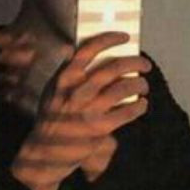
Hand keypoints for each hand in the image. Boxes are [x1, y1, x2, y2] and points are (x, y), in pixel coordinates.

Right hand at [11, 32, 151, 189]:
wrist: (45, 152)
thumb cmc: (52, 117)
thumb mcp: (52, 90)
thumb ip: (65, 71)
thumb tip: (73, 49)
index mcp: (64, 78)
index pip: (88, 49)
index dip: (109, 39)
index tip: (125, 37)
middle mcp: (76, 91)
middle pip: (113, 67)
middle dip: (134, 62)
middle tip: (145, 65)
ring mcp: (88, 110)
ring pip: (123, 88)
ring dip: (139, 84)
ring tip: (143, 85)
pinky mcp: (100, 128)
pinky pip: (127, 112)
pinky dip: (139, 106)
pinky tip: (142, 104)